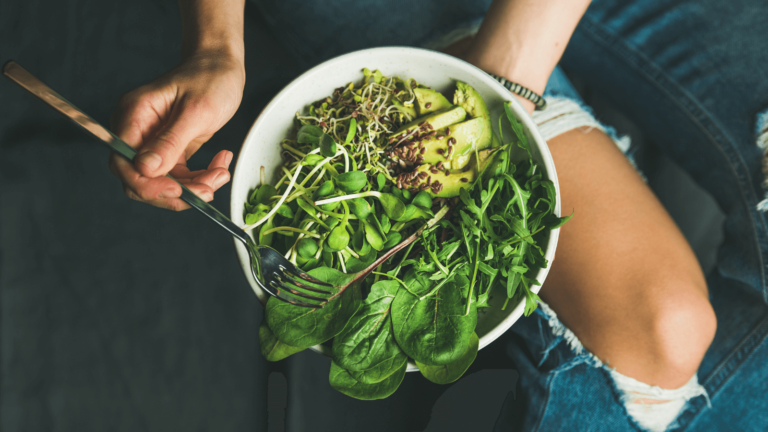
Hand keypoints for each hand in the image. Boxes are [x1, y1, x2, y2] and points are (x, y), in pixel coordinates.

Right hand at [109, 50, 244, 209]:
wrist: (222, 67)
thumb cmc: (209, 79)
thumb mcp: (195, 110)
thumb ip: (171, 140)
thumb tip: (146, 169)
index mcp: (134, 115)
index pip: (123, 162)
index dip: (146, 183)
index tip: (177, 190)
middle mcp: (138, 131)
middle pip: (140, 179)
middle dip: (175, 191)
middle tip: (208, 190)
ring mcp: (153, 142)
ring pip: (163, 183)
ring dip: (194, 187)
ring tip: (221, 173)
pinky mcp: (171, 150)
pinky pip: (179, 177)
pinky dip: (200, 179)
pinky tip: (219, 166)